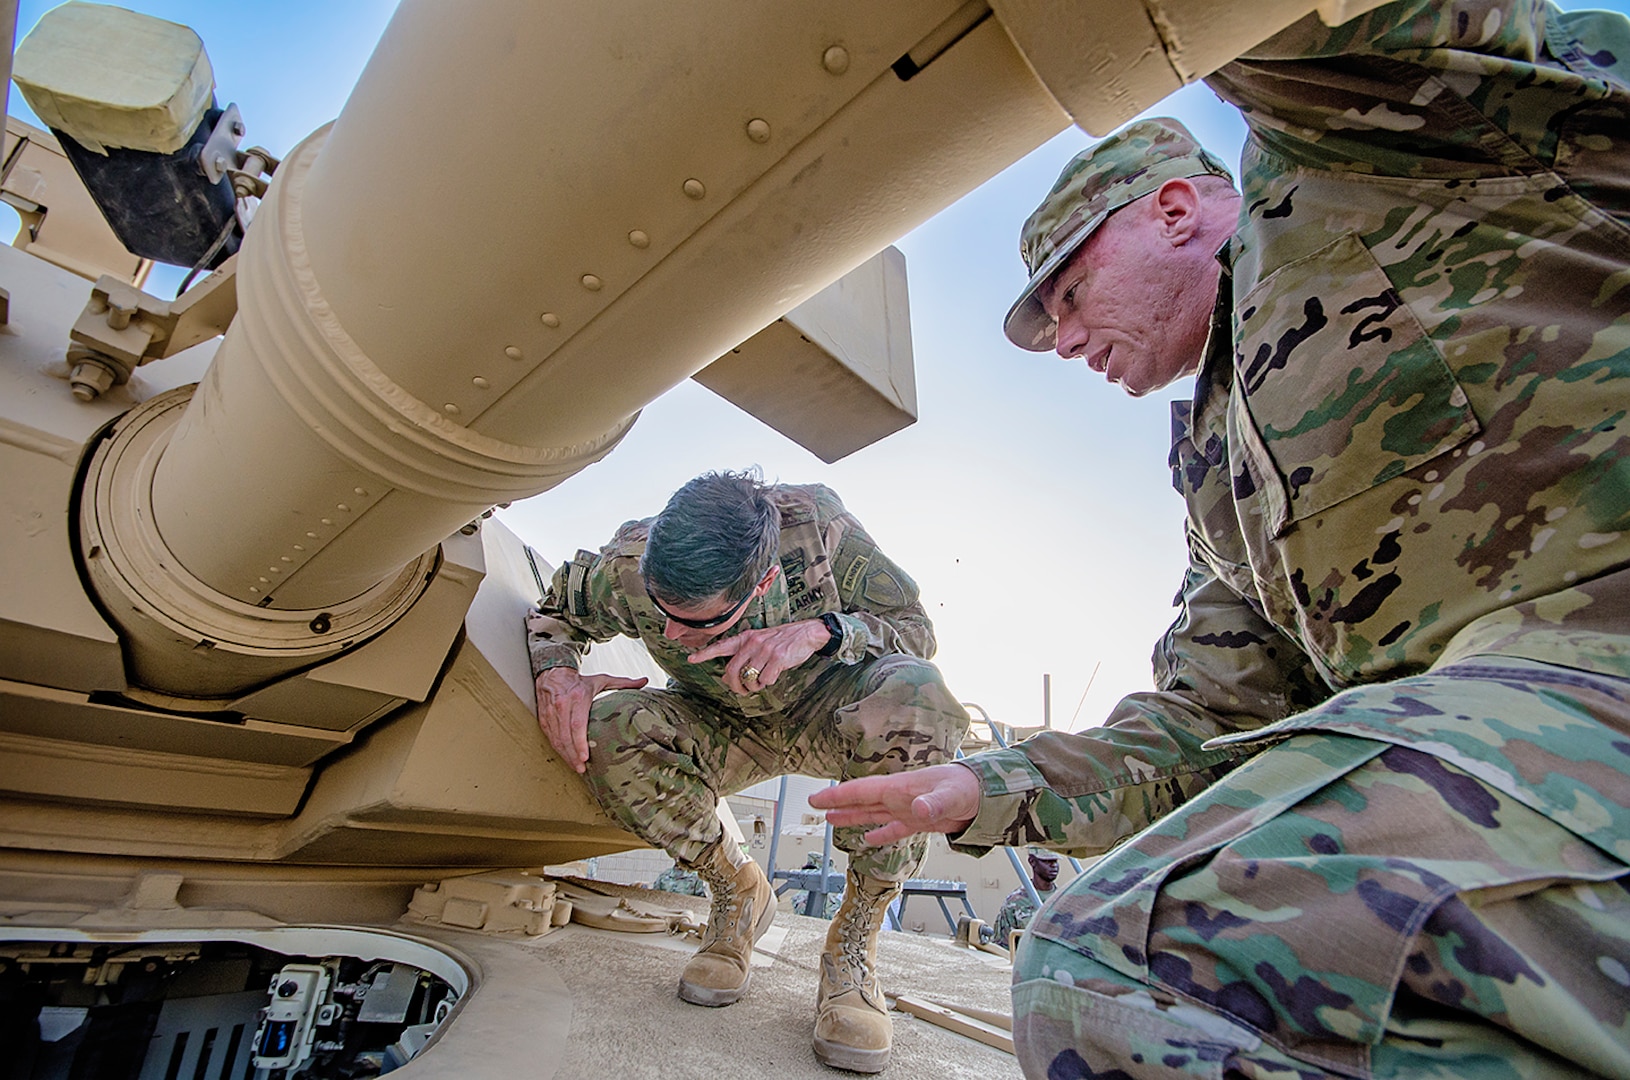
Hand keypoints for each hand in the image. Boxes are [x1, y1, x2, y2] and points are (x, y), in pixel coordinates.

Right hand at [534, 667, 647, 772]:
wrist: (553, 672)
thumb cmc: (580, 681)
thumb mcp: (602, 680)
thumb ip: (624, 683)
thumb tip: (645, 681)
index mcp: (578, 697)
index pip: (577, 724)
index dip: (580, 743)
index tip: (585, 757)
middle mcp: (562, 705)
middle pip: (566, 736)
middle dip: (573, 754)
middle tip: (581, 768)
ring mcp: (551, 713)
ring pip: (556, 738)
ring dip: (565, 755)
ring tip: (576, 767)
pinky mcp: (544, 718)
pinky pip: (550, 737)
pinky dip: (558, 749)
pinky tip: (566, 757)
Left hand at [686, 619, 832, 694]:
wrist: (807, 633)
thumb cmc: (782, 640)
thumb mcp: (760, 643)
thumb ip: (743, 657)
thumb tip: (726, 677)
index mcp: (746, 638)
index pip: (721, 646)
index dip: (705, 654)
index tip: (690, 659)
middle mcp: (752, 643)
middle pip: (732, 671)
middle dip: (734, 686)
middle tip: (741, 691)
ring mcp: (764, 650)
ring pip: (749, 678)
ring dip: (754, 686)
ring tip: (761, 682)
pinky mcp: (777, 658)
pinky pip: (765, 680)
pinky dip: (768, 683)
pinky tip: (774, 675)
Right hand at [808, 764, 980, 845]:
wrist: (985, 795)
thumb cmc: (968, 788)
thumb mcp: (951, 796)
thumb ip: (934, 803)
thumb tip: (917, 809)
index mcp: (900, 788)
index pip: (862, 791)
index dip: (839, 795)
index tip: (818, 798)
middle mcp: (899, 797)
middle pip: (862, 801)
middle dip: (839, 804)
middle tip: (815, 805)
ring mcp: (908, 809)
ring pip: (874, 814)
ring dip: (853, 818)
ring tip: (830, 821)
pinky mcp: (919, 822)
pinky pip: (894, 829)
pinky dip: (881, 834)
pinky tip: (869, 840)